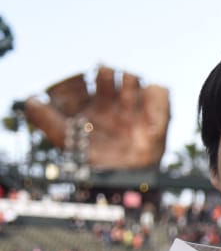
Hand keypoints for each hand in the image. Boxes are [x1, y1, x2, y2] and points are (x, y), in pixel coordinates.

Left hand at [22, 67, 169, 169]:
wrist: (125, 178)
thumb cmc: (93, 159)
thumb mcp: (63, 138)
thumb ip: (45, 118)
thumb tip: (32, 100)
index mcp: (93, 104)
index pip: (84, 80)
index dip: (80, 77)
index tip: (79, 82)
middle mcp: (113, 102)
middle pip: (109, 72)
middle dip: (105, 74)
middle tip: (103, 84)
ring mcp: (135, 106)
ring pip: (132, 77)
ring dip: (129, 81)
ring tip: (126, 97)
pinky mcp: (157, 113)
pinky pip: (158, 90)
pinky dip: (154, 97)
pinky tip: (145, 114)